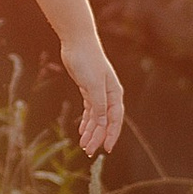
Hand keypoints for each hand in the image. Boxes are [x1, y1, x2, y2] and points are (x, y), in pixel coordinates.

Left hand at [62, 33, 124, 158]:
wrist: (78, 42)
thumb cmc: (87, 61)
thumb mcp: (93, 85)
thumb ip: (99, 105)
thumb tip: (104, 124)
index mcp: (114, 94)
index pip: (115, 120)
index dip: (112, 135)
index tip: (106, 149)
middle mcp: (109, 95)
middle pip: (105, 121)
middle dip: (97, 137)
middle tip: (88, 151)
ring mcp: (98, 92)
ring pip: (96, 117)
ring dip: (91, 132)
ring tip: (84, 145)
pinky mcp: (88, 89)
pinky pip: (90, 110)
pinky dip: (86, 121)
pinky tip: (82, 130)